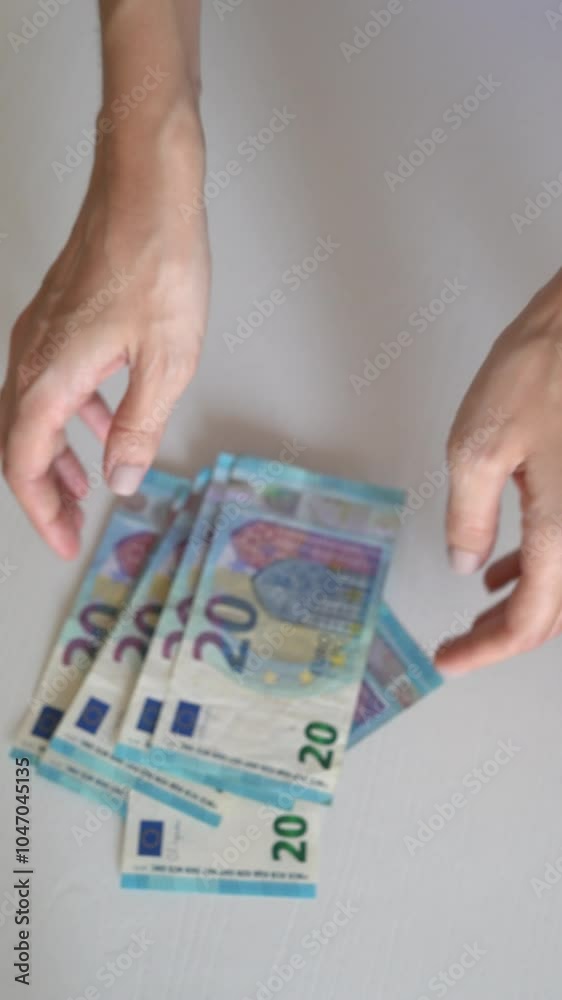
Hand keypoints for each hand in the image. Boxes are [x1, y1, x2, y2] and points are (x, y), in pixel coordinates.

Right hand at [0, 101, 209, 558]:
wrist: (145, 185)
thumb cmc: (158, 261)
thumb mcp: (166, 362)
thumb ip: (139, 429)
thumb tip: (120, 480)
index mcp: (49, 376)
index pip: (25, 464)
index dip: (43, 512)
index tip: (66, 542)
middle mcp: (31, 356)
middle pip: (20, 443)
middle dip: (46, 492)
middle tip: (72, 525)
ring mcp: (39, 332)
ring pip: (32, 412)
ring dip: (56, 454)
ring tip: (84, 484)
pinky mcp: (57, 315)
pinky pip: (50, 380)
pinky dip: (70, 414)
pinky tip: (103, 419)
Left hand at [436, 269, 561, 672]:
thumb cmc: (542, 372)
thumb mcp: (478, 447)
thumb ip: (469, 517)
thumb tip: (467, 566)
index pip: (530, 621)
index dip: (487, 650)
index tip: (449, 660)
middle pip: (556, 613)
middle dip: (505, 634)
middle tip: (460, 643)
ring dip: (523, 604)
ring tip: (478, 614)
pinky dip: (539, 568)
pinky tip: (505, 566)